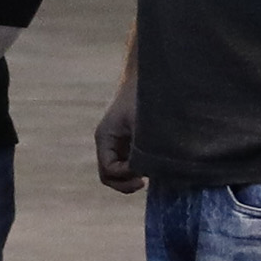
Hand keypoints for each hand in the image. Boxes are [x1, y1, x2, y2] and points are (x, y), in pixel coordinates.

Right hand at [93, 73, 146, 195]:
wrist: (149, 76)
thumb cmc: (145, 97)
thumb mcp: (144, 125)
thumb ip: (142, 148)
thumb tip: (146, 171)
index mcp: (105, 138)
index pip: (109, 169)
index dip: (125, 176)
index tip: (143, 175)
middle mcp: (107, 143)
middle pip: (109, 175)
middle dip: (125, 182)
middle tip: (144, 183)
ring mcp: (117, 143)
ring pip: (118, 171)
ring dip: (132, 176)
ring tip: (151, 176)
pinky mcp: (129, 141)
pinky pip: (128, 162)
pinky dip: (138, 168)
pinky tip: (155, 167)